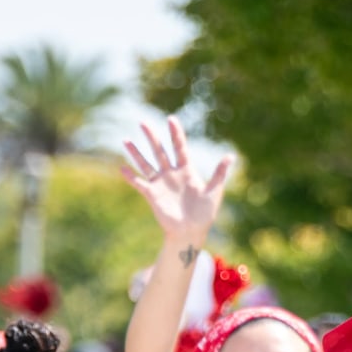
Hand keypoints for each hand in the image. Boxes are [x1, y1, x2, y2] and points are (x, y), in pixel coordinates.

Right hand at [120, 118, 232, 248]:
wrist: (191, 231)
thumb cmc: (205, 213)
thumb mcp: (214, 190)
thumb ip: (219, 172)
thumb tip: (230, 155)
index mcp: (187, 170)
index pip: (179, 147)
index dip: (175, 133)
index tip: (171, 119)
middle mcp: (171, 174)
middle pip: (159, 150)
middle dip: (151, 137)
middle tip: (142, 122)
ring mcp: (160, 183)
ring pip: (146, 164)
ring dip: (135, 153)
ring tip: (125, 140)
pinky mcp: (152, 195)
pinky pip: (139, 183)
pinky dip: (130, 176)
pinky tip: (121, 168)